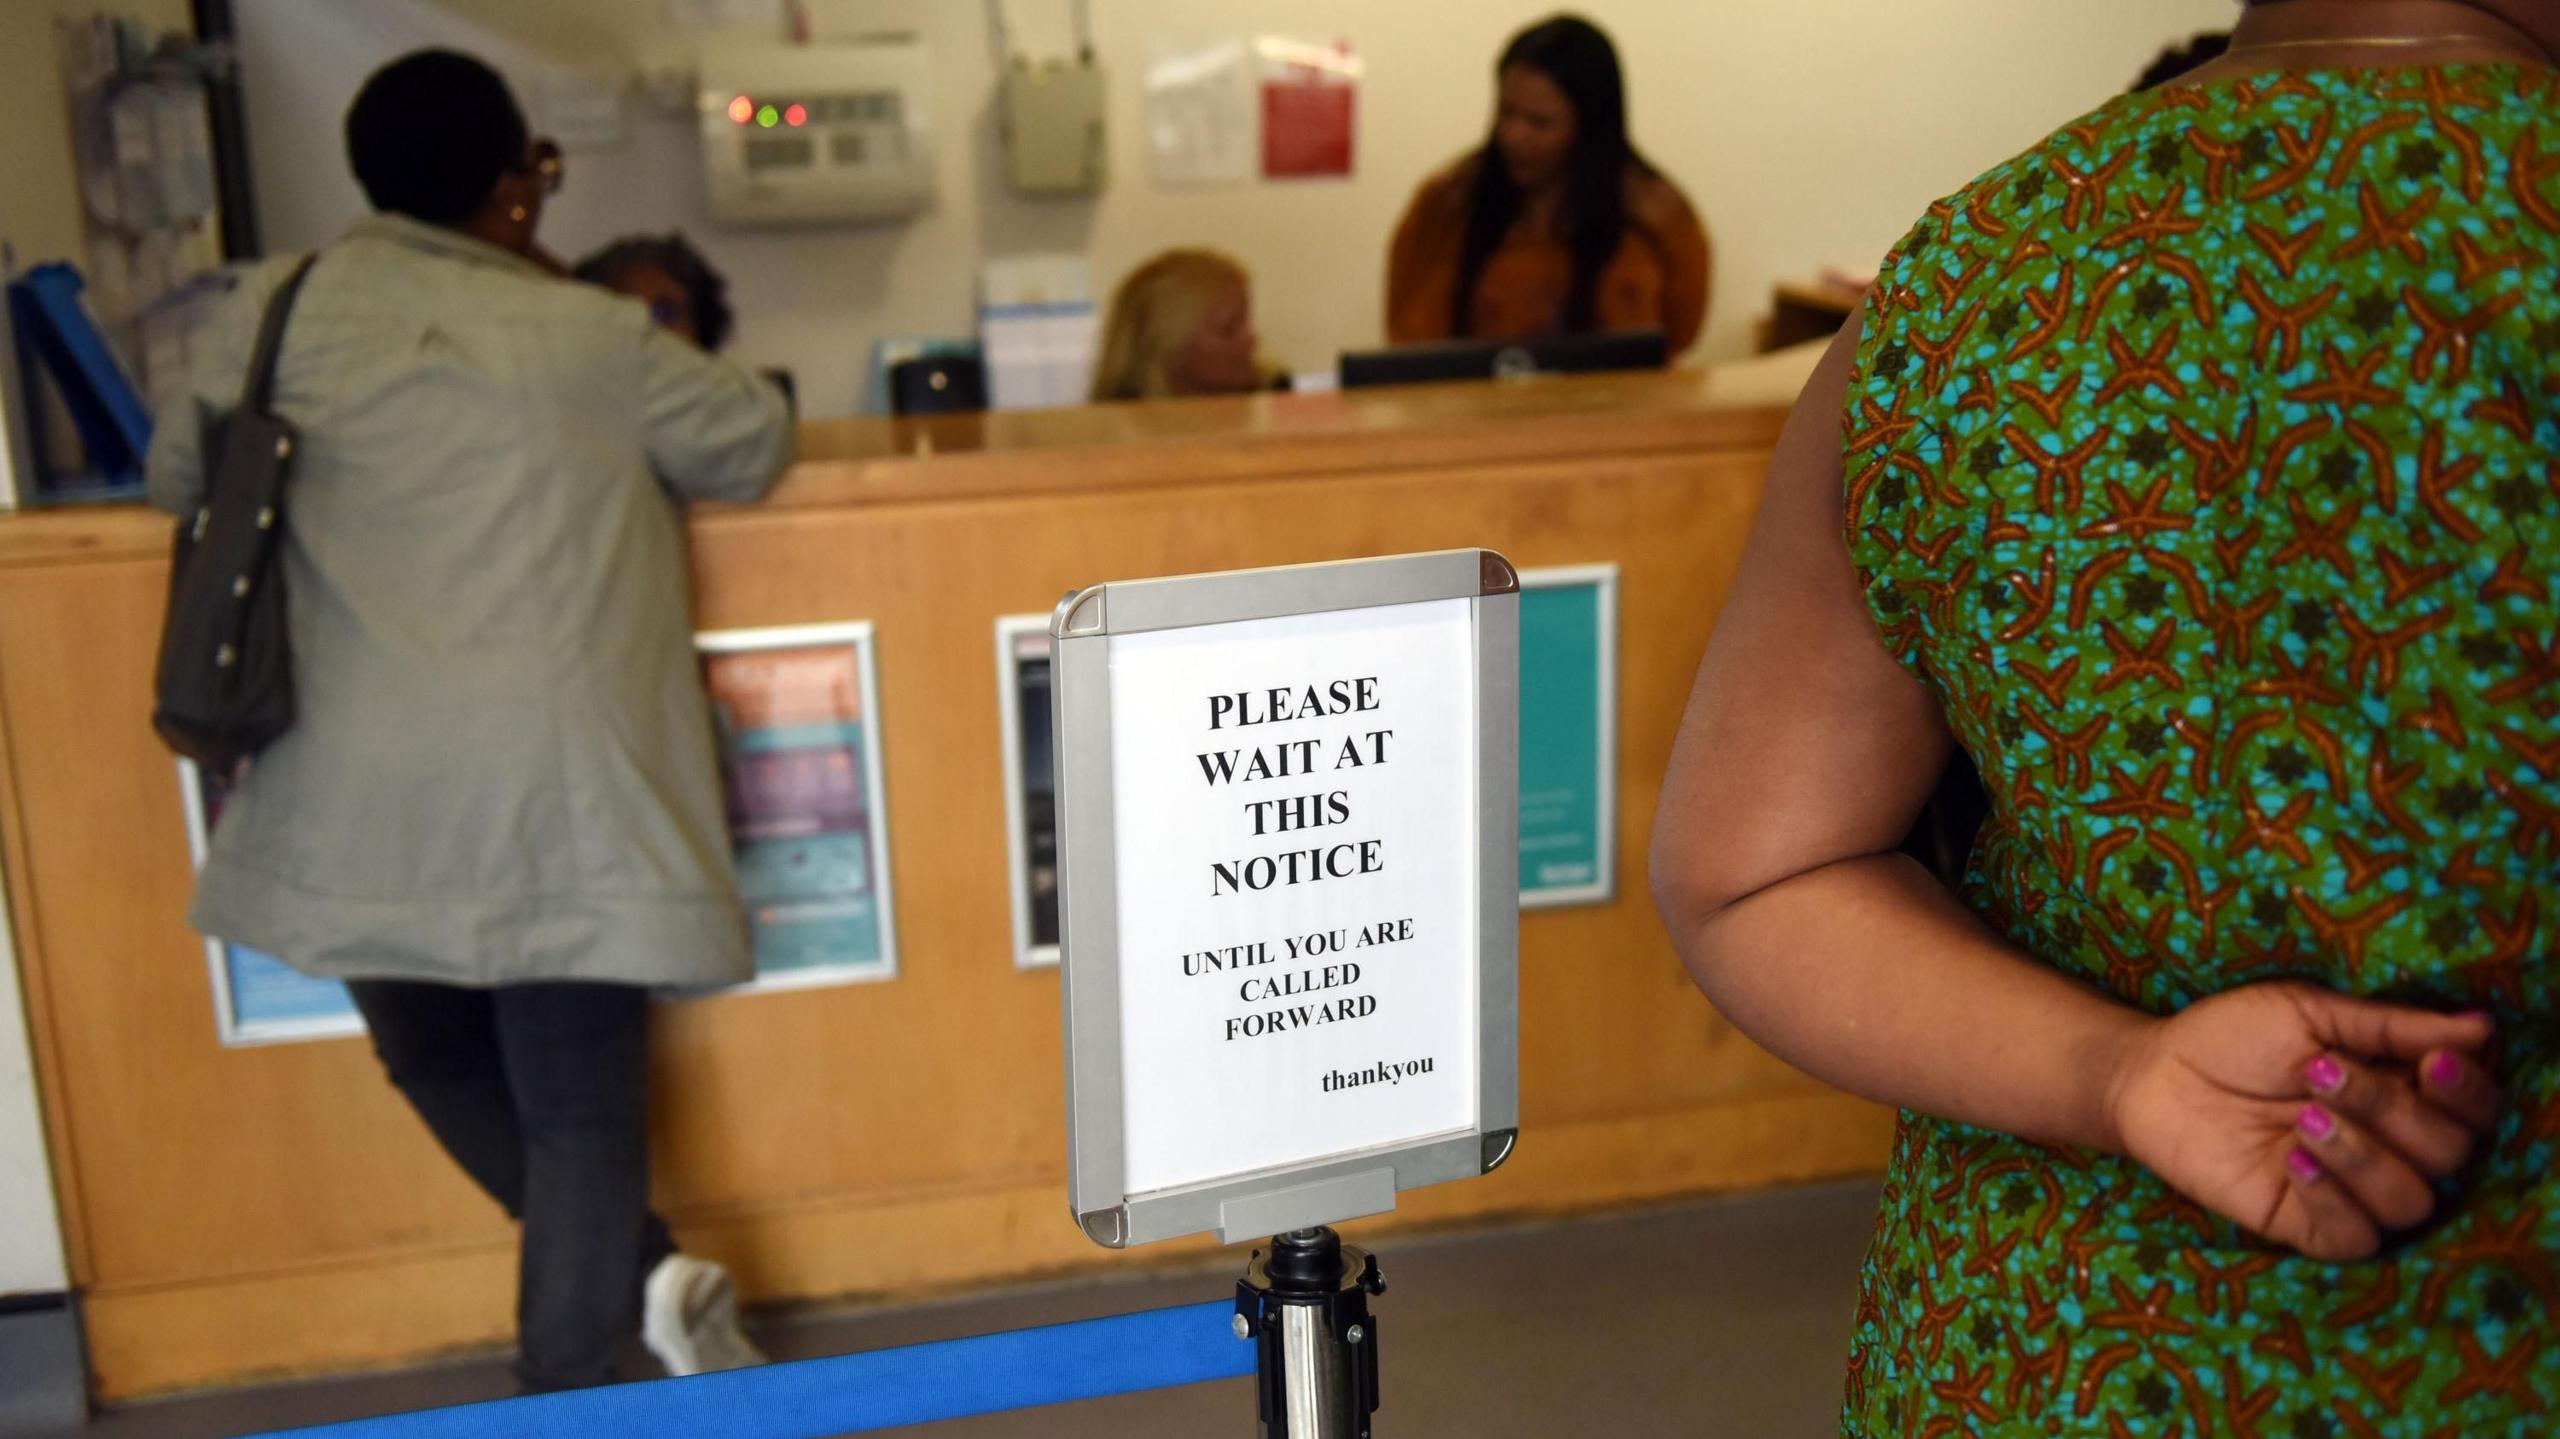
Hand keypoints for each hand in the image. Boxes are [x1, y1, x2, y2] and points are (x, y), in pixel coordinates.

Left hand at [2102, 982, 2498, 1259]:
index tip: (2431, 1064)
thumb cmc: (2231, 1035)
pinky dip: (2334, 1199)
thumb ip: (2391, 1027)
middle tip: (2321, 1073)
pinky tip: (2292, 1159)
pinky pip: (2356, 1238)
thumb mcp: (2309, 1013)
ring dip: (2364, 1156)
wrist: (2152, 1074)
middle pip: (2448, 1154)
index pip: (2472, 1108)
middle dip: (2394, 1112)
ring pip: (2411, 1201)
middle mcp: (2389, 1144)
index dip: (2467, 1091)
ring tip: (2303, 1116)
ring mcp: (2350, 1189)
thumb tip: (2481, 1027)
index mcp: (2401, 1088)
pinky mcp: (2306, 1225)